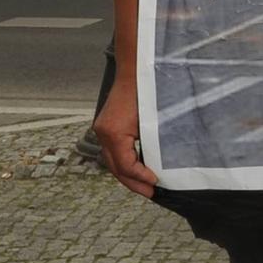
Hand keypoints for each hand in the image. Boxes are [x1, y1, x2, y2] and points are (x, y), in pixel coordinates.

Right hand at [94, 74, 158, 197]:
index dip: (140, 177)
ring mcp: (102, 130)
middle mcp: (103, 134)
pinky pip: (113, 150)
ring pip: (112, 160)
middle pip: (115, 167)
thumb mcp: (153, 119)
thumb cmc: (148, 90)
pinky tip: (138, 167)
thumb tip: (161, 164)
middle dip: (133, 182)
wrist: (136, 69)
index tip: (155, 183)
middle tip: (150, 193)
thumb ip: (154, 143)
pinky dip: (125, 161)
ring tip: (144, 185)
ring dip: (128, 174)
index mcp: (114, 133)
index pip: (125, 165)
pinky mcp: (106, 126)